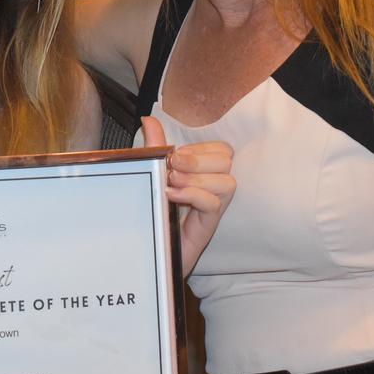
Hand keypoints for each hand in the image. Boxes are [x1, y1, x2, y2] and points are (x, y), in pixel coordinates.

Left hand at [142, 116, 234, 276]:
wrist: (146, 253)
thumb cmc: (153, 211)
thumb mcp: (152, 175)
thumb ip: (154, 148)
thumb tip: (149, 120)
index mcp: (203, 173)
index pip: (222, 149)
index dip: (200, 148)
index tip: (173, 155)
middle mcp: (213, 189)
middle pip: (227, 160)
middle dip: (198, 158)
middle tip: (172, 167)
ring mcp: (212, 209)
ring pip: (226, 182)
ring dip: (196, 177)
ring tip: (171, 183)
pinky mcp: (206, 228)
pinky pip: (214, 205)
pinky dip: (193, 195)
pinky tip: (172, 195)